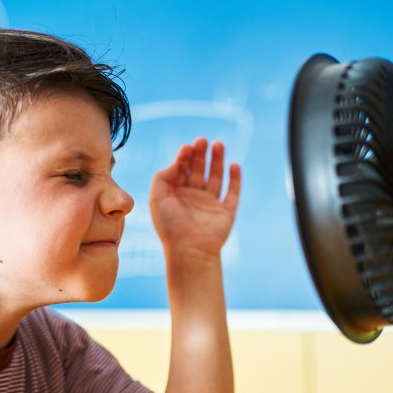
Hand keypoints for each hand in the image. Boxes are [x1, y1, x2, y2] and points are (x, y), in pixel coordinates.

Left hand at [149, 137, 240, 258]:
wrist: (189, 251)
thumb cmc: (169, 226)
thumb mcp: (157, 198)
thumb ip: (163, 176)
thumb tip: (178, 162)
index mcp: (176, 194)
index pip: (182, 169)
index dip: (184, 157)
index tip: (187, 147)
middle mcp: (193, 197)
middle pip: (199, 170)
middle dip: (201, 154)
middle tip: (202, 140)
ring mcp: (210, 204)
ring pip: (216, 177)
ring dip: (217, 160)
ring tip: (218, 144)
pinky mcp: (226, 211)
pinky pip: (232, 192)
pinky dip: (235, 179)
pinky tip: (234, 165)